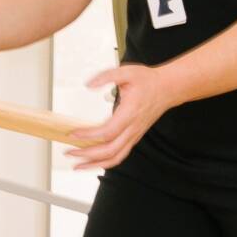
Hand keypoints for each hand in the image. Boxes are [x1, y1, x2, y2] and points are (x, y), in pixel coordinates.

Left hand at [66, 64, 181, 170]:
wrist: (168, 88)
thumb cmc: (148, 81)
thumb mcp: (126, 71)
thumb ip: (106, 77)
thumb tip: (89, 85)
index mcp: (130, 113)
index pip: (107, 131)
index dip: (89, 135)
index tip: (73, 134)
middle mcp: (133, 128)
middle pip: (110, 150)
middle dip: (87, 154)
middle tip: (69, 152)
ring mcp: (134, 135)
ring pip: (115, 157)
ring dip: (95, 164)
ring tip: (78, 165)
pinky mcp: (134, 136)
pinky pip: (120, 154)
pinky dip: (105, 161)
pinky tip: (93, 160)